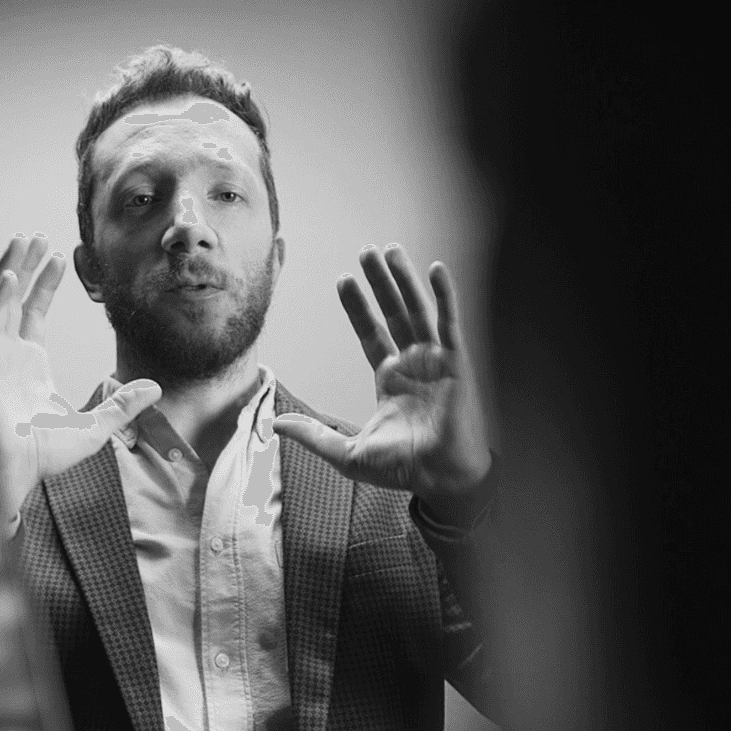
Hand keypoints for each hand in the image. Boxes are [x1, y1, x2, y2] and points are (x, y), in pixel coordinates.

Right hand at [0, 234, 160, 517]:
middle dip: (24, 265)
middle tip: (35, 235)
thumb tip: (155, 386)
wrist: (18, 474)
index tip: (59, 256)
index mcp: (28, 365)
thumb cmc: (45, 457)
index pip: (33, 312)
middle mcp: (7, 355)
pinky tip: (10, 276)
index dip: (44, 283)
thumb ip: (123, 404)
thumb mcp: (97, 426)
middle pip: (13, 299)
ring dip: (8, 270)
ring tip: (22, 240)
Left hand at [272, 245, 490, 519]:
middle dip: (379, 284)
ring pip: (418, 310)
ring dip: (405, 280)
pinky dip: (445, 296)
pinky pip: (450, 323)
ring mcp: (436, 361)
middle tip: (366, 252)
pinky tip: (436, 269)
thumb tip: (274, 425)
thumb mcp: (347, 453)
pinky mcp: (456, 362)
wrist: (441, 480)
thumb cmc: (402, 470)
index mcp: (391, 380)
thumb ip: (313, 435)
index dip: (358, 308)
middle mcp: (413, 365)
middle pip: (394, 313)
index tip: (343, 281)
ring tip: (390, 251)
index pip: (371, 334)